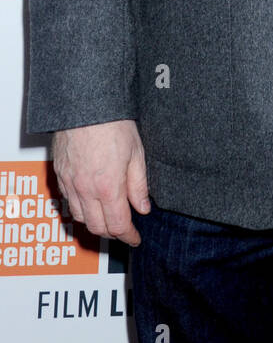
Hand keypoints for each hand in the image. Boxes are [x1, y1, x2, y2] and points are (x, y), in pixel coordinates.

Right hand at [52, 120, 149, 246]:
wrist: (85, 104)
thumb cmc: (113, 123)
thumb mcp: (137, 153)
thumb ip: (139, 185)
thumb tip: (143, 207)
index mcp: (108, 187)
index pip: (118, 225)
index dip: (129, 236)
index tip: (136, 238)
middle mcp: (85, 189)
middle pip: (97, 227)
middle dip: (113, 233)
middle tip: (125, 229)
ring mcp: (70, 182)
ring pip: (80, 217)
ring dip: (95, 222)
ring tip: (109, 216)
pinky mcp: (59, 174)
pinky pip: (68, 201)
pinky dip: (81, 208)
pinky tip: (91, 201)